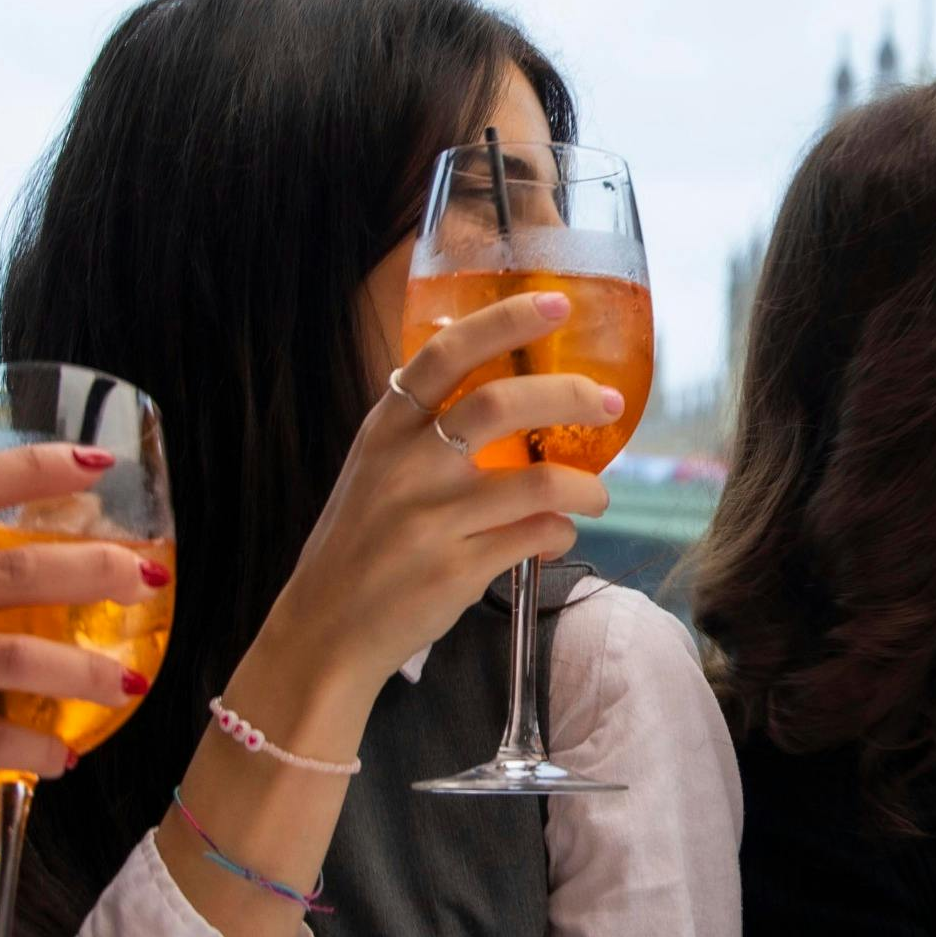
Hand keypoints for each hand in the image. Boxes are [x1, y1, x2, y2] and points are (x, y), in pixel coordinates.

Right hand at [236, 289, 621, 713]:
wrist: (325, 631)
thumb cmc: (359, 547)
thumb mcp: (374, 472)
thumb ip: (423, 433)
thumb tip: (503, 396)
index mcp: (385, 431)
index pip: (445, 355)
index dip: (505, 322)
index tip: (555, 305)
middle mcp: (406, 467)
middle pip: (500, 405)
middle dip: (568, 395)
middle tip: (609, 400)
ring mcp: (432, 520)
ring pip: (538, 481)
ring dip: (585, 486)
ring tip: (598, 495)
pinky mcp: (458, 570)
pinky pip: (537, 536)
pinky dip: (560, 532)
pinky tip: (558, 534)